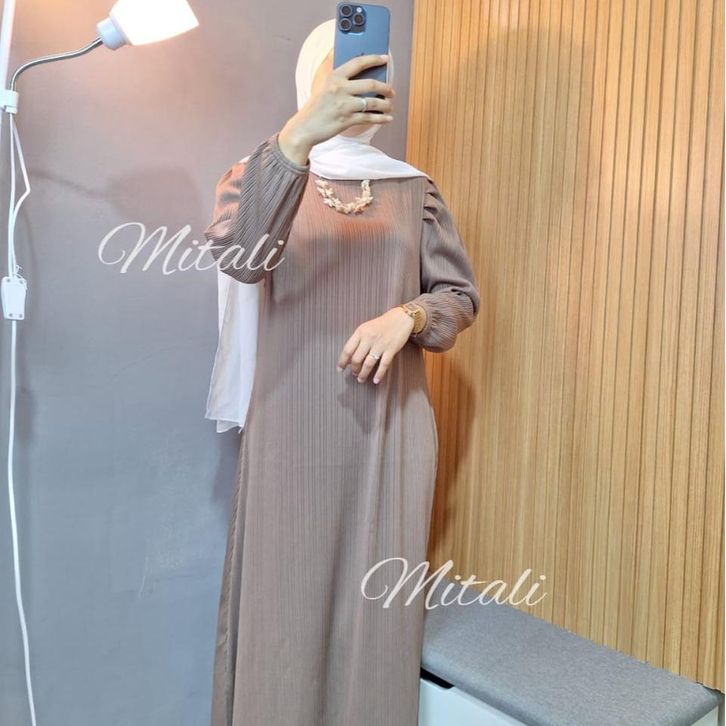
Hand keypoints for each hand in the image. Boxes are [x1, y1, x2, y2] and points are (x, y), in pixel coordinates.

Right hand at [278, 50, 394, 164]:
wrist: (304, 128)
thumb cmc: (316, 109)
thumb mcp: (325, 89)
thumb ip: (340, 82)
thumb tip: (361, 78)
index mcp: (335, 77)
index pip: (358, 63)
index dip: (374, 59)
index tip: (385, 58)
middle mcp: (340, 89)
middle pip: (370, 84)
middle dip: (385, 87)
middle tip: (391, 91)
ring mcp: (344, 105)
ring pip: (372, 102)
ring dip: (385, 105)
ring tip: (389, 106)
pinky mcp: (346, 120)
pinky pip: (369, 118)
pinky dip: (381, 118)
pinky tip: (387, 118)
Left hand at [337, 307, 414, 384]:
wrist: (400, 318)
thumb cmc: (381, 324)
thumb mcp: (366, 328)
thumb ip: (357, 341)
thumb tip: (348, 359)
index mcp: (360, 332)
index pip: (347, 349)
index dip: (342, 361)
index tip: (340, 369)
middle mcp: (369, 338)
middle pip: (356, 359)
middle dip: (354, 369)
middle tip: (354, 373)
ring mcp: (380, 345)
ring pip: (368, 364)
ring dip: (363, 374)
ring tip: (361, 379)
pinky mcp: (391, 349)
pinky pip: (383, 365)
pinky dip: (379, 374)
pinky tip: (376, 380)